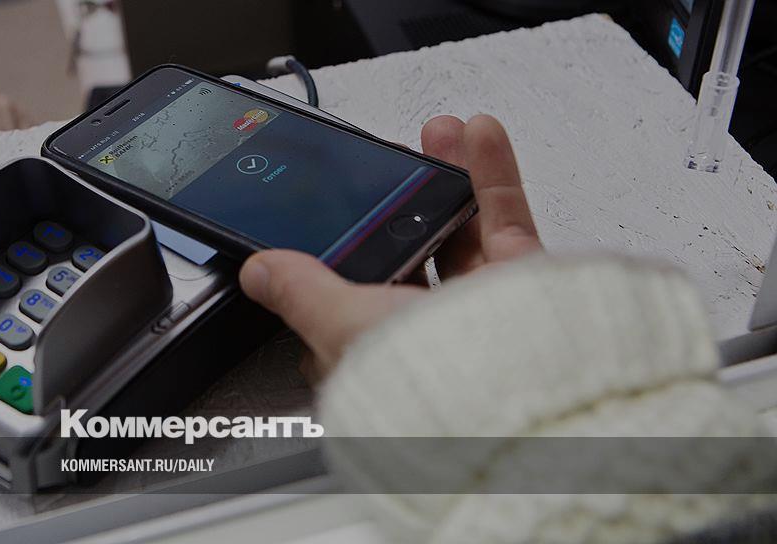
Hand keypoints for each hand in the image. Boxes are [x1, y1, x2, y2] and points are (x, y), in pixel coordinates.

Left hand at [239, 114, 541, 380]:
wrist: (511, 393)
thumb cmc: (422, 380)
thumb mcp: (339, 325)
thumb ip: (301, 292)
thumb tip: (259, 273)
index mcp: (372, 348)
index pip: (347, 295)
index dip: (345, 252)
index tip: (342, 210)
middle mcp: (424, 330)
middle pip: (409, 249)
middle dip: (401, 200)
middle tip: (394, 165)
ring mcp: (477, 307)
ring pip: (458, 229)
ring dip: (447, 175)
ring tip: (436, 135)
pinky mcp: (520, 286)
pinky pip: (504, 220)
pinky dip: (492, 175)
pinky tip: (478, 137)